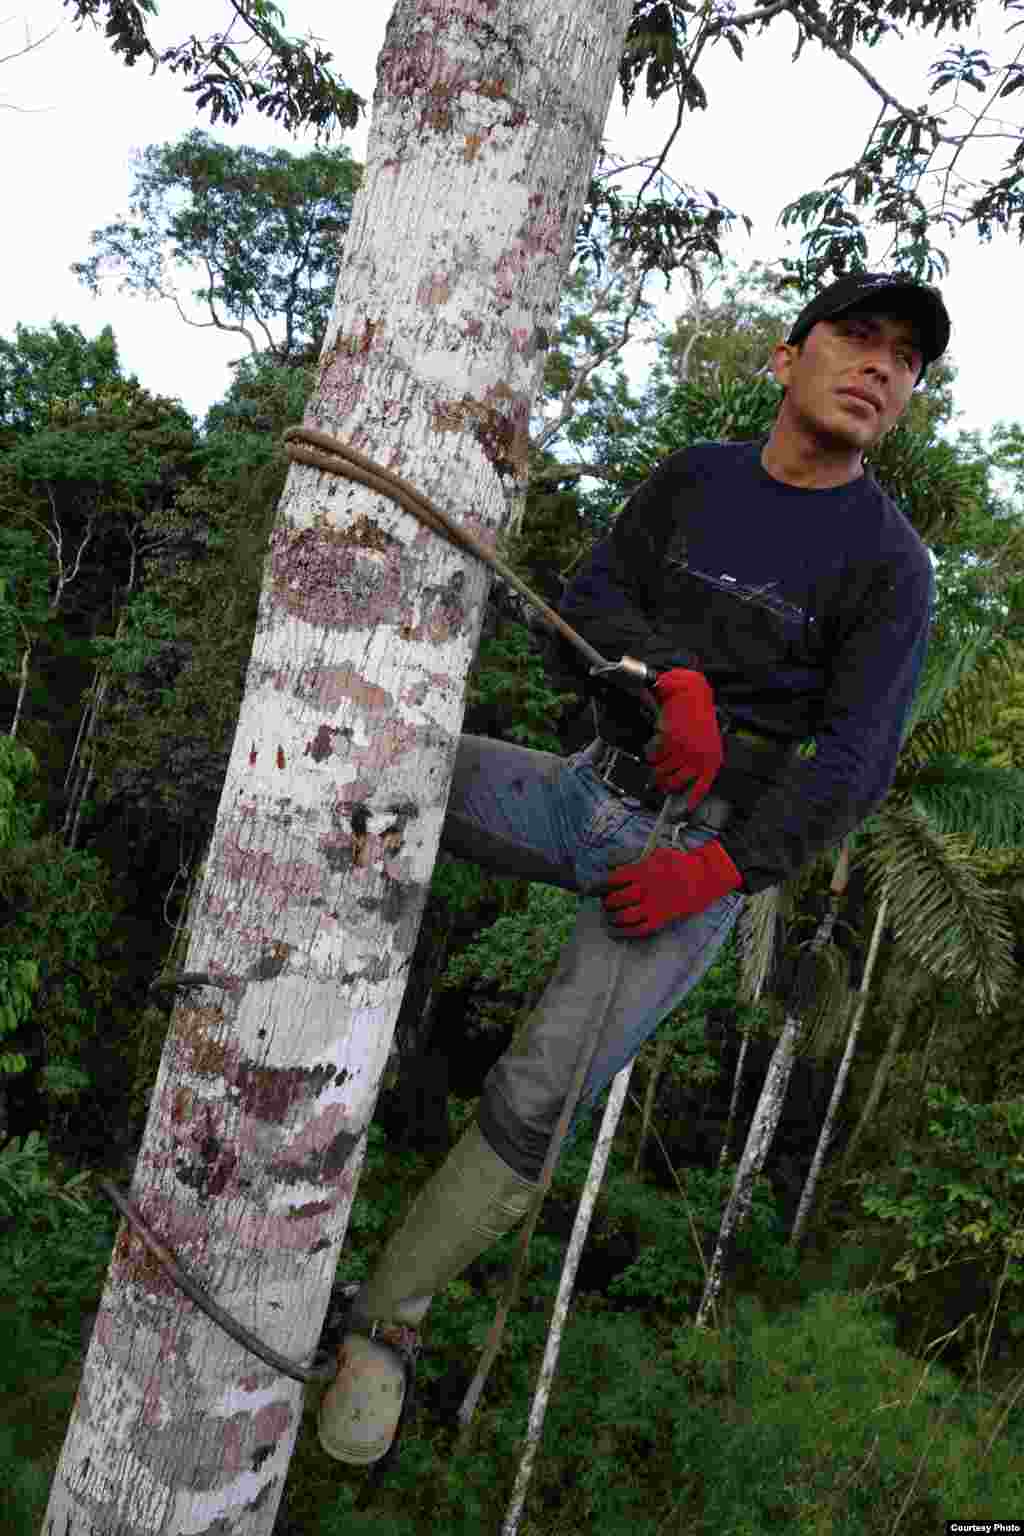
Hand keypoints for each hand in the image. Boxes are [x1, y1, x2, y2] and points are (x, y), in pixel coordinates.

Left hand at [601, 841, 742, 937]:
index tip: (587, 890)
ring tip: (608, 918)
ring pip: (624, 916)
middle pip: (616, 898)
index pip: (613, 880)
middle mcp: (646, 889)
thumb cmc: (680, 863)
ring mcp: (654, 905)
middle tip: (604, 904)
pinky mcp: (662, 919)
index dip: (597, 886)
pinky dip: (624, 932)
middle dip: (606, 903)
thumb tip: (610, 861)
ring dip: (612, 918)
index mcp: (643, 871)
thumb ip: (635, 860)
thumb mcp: (656, 854)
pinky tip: (615, 932)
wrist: (705, 876)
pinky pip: (639, 929)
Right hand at [648, 669, 722, 810]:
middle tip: (659, 782)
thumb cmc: (699, 716)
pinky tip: (653, 750)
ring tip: (655, 764)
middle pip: (675, 782)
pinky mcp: (670, 740)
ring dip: (656, 768)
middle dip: (665, 783)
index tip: (683, 810)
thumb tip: (686, 780)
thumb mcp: (705, 742)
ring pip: (662, 770)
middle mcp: (699, 757)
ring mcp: (684, 750)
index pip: (701, 786)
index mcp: (711, 759)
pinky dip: (651, 753)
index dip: (691, 799)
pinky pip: (655, 755)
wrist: (692, 692)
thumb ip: (697, 760)